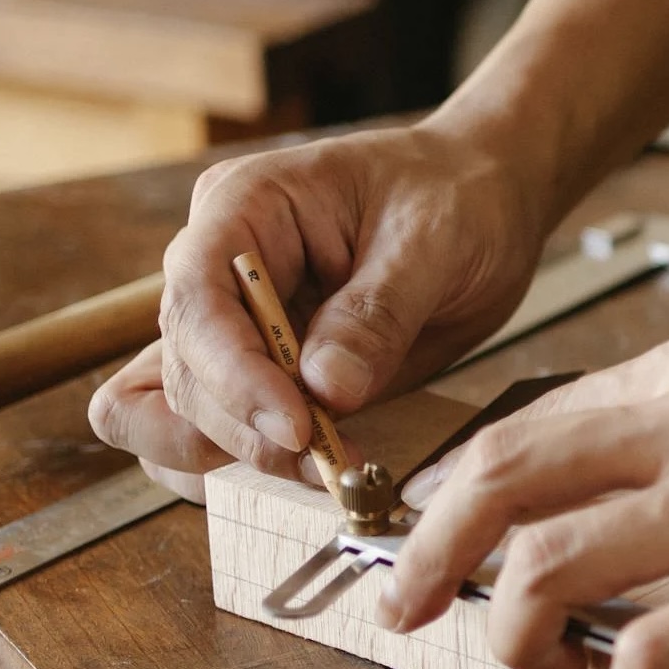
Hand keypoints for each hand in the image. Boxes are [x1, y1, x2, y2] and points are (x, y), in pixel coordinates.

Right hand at [89, 123, 543, 499]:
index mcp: (246, 208)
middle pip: (186, 367)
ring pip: (189, 410)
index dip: (234, 373)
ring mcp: (238, 325)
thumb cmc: (453, 198)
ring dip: (247, 454)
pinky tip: (311, 470)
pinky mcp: (267, 372)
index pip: (199, 297)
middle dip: (247, 426)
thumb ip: (377, 314)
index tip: (296, 427)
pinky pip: (223, 428)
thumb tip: (326, 391)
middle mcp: (222, 269)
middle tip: (329, 460)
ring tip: (330, 469)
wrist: (482, 209)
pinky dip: (253, 462)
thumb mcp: (431, 241)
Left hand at [385, 323, 668, 668]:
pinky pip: (654, 651)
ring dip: (517, 632)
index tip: (427, 532)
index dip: (451, 490)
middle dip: (428, 551)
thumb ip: (665, 425)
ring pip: (550, 570)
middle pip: (503, 484)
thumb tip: (580, 483)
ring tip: (546, 661)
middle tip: (404, 601)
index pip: (520, 429)